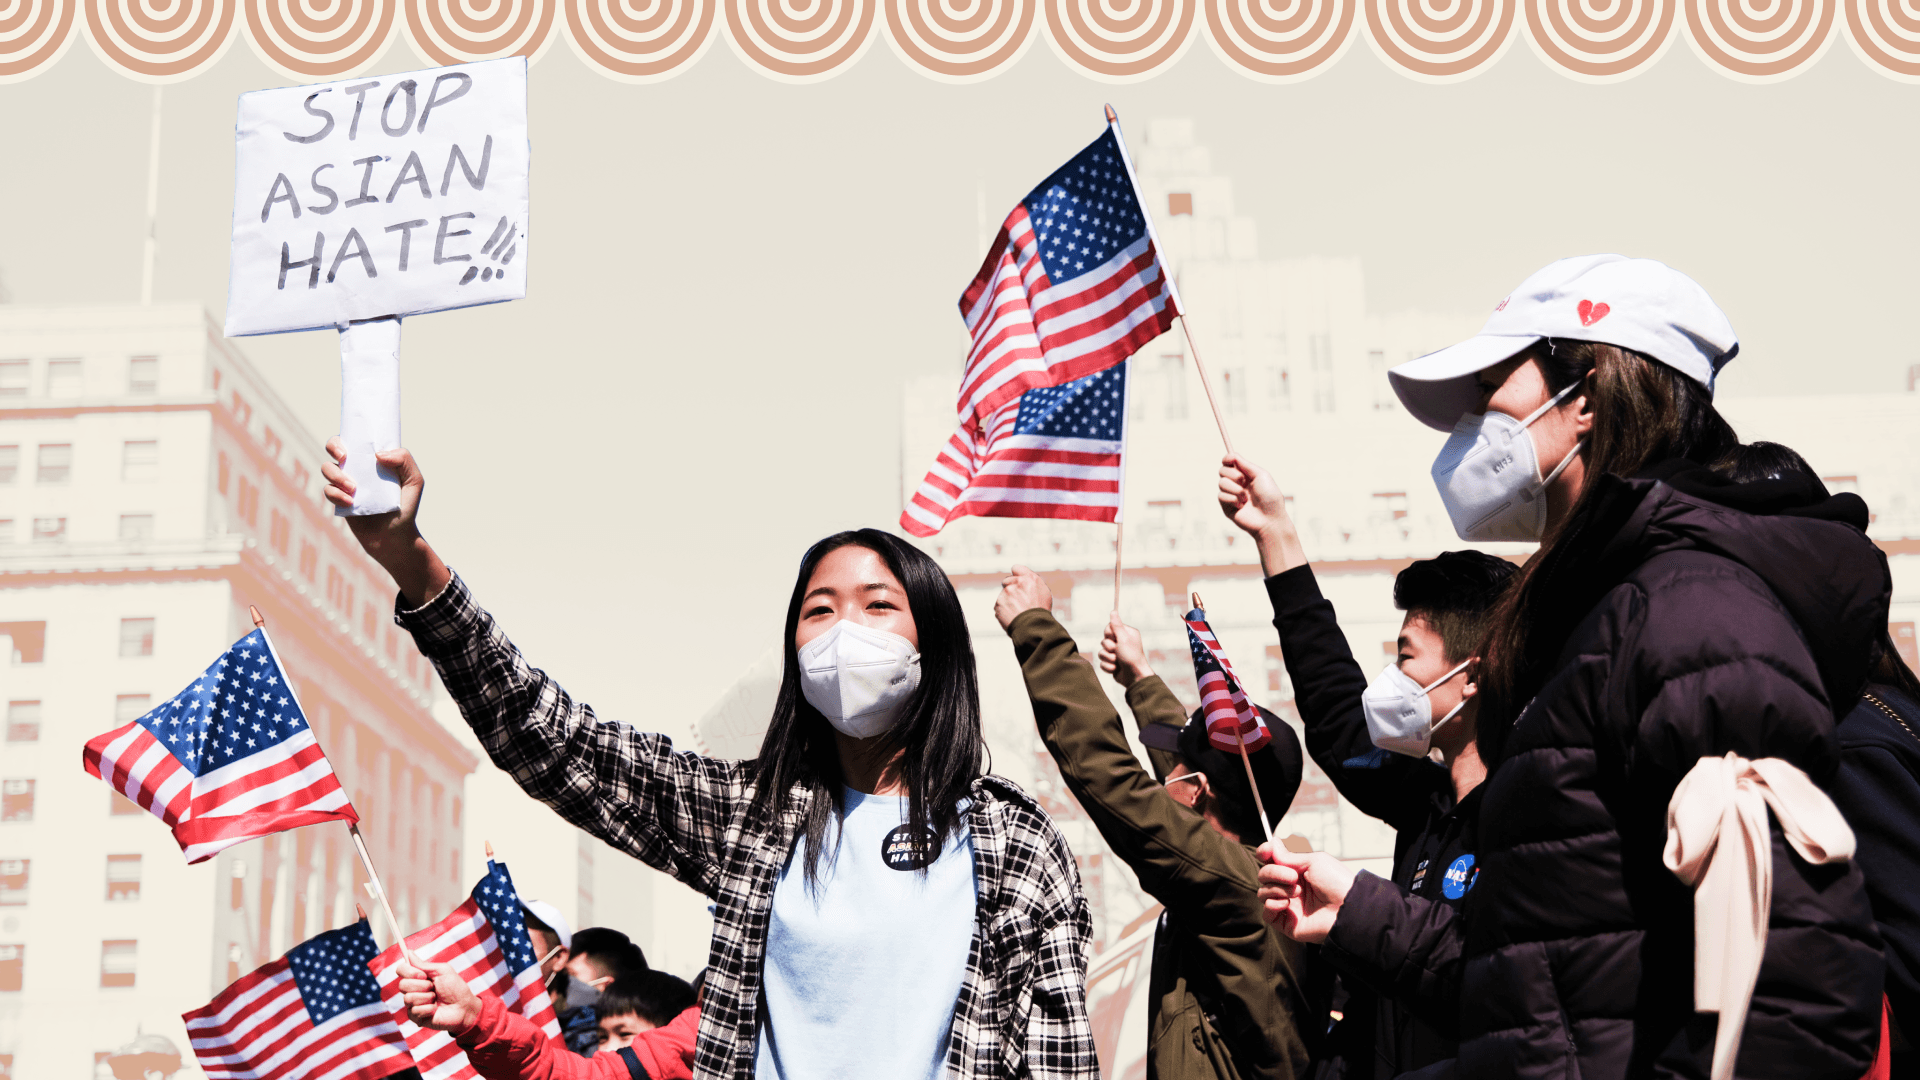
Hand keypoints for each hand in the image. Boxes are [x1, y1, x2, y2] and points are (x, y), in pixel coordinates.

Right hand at [321, 440, 449, 605]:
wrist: (396, 537)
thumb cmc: (406, 506)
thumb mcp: (414, 481)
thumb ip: (405, 461)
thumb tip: (379, 454)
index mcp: (373, 460)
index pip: (355, 439)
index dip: (347, 436)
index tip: (348, 446)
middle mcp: (358, 469)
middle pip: (334, 448)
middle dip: (333, 448)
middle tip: (344, 459)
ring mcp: (346, 484)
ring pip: (327, 469)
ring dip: (336, 475)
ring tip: (354, 489)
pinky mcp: (339, 501)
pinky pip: (328, 491)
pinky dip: (335, 494)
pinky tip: (350, 502)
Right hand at [397, 959, 481, 1032]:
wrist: (463, 1007)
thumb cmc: (455, 987)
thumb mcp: (442, 971)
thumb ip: (423, 964)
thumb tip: (408, 952)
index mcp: (417, 977)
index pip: (400, 970)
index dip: (409, 972)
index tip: (423, 975)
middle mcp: (412, 989)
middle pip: (402, 985)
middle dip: (421, 986)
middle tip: (433, 988)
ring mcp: (412, 1004)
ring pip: (408, 998)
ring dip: (427, 998)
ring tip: (436, 999)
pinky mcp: (415, 1017)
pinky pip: (415, 1011)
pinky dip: (429, 1009)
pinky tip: (435, 1009)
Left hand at [994, 566, 1052, 631]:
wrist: (1033, 627)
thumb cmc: (1041, 611)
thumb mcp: (1043, 592)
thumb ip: (1032, 582)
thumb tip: (1024, 578)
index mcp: (1029, 578)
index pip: (1016, 568)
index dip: (1016, 575)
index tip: (1016, 581)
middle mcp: (1016, 582)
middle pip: (1007, 581)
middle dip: (1010, 589)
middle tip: (1018, 600)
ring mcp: (1006, 593)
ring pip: (1003, 595)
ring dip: (1007, 601)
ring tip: (1017, 612)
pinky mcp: (998, 603)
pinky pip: (999, 606)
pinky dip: (1003, 611)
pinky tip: (1012, 616)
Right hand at [1098, 613, 1152, 686]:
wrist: (1134, 677)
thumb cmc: (1131, 656)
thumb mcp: (1123, 638)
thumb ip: (1116, 625)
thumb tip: (1113, 611)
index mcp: (1126, 634)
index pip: (1109, 627)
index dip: (1109, 634)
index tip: (1115, 639)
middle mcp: (1121, 642)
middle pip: (1104, 640)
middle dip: (1109, 648)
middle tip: (1117, 651)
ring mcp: (1116, 654)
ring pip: (1101, 652)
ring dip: (1108, 658)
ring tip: (1117, 662)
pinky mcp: (1112, 663)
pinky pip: (1102, 662)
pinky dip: (1108, 666)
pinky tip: (1116, 669)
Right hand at [1217, 455, 1288, 536]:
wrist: (1269, 520)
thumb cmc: (1270, 498)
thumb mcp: (1261, 476)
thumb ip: (1246, 464)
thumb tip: (1232, 455)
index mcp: (1246, 475)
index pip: (1230, 463)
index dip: (1228, 459)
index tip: (1230, 459)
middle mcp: (1237, 484)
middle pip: (1222, 470)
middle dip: (1233, 475)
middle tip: (1244, 481)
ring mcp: (1231, 495)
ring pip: (1221, 483)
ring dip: (1235, 489)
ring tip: (1246, 498)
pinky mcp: (1226, 506)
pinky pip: (1221, 496)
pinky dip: (1232, 499)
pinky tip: (1241, 506)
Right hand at [1255, 843, 1355, 943]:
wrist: (1347, 908)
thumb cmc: (1337, 882)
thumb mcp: (1313, 861)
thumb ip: (1288, 856)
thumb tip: (1272, 845)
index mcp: (1298, 872)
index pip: (1272, 861)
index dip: (1265, 854)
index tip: (1266, 852)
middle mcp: (1291, 887)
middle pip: (1264, 875)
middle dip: (1274, 872)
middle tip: (1293, 877)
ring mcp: (1288, 905)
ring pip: (1263, 893)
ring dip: (1276, 889)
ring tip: (1297, 892)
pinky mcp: (1287, 923)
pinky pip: (1266, 913)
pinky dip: (1272, 905)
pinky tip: (1287, 904)